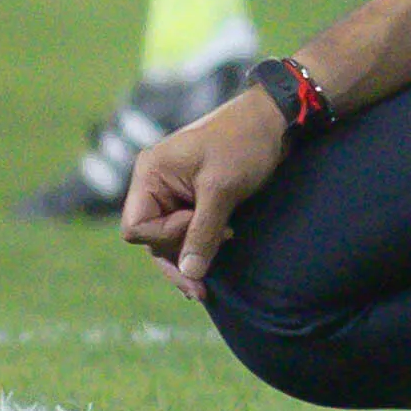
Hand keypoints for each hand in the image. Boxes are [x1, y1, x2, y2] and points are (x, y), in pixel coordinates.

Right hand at [120, 87, 290, 300]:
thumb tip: (190, 274)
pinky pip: (184, 229)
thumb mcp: (221, 189)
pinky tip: (212, 259)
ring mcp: (172, 190)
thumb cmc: (244, 143)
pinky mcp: (191, 196)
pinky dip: (197, 245)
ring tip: (209, 282)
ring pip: (168, 238)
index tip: (197, 222)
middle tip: (201, 291)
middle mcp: (154, 182)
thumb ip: (203, 232)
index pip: (137, 227)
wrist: (274, 119)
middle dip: (176, 260)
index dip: (166, 237)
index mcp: (150, 173)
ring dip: (189, 255)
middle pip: (150, 238)